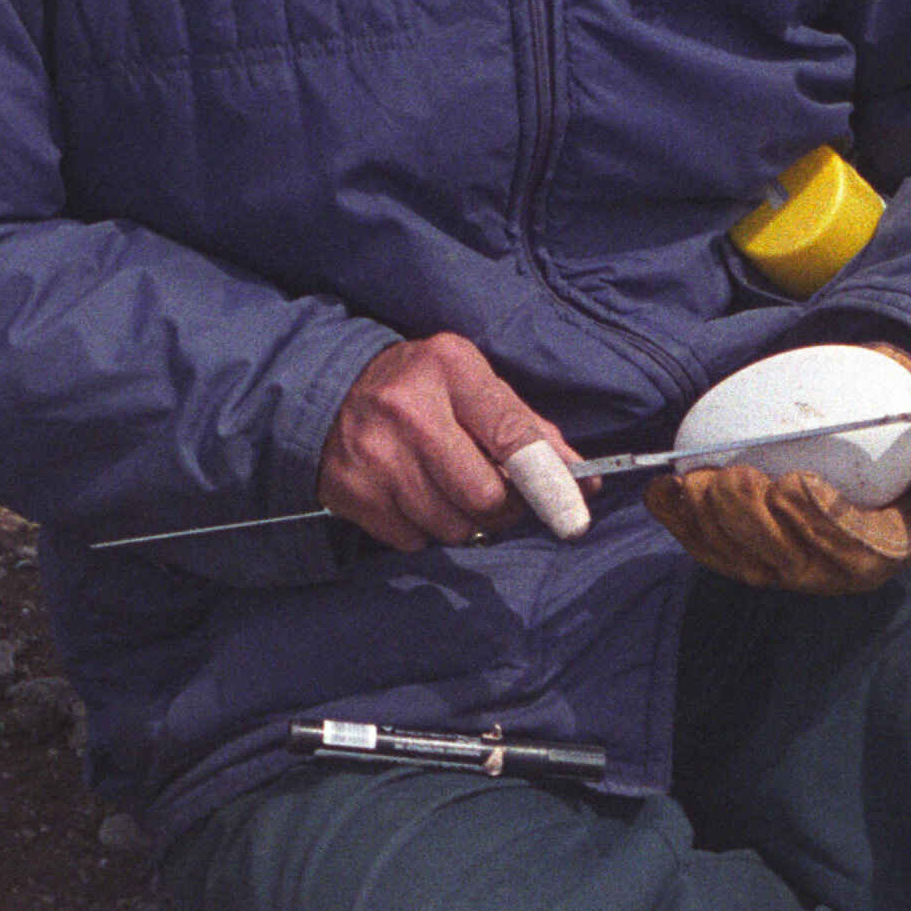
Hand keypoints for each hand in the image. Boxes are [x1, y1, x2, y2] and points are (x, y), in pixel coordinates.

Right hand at [320, 332, 571, 551]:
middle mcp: (409, 411)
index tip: (574, 514)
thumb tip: (582, 479)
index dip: (549, 481)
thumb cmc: (419, 388)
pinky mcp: (352, 493)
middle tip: (495, 495)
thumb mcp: (471, 384)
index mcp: (450, 369)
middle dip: (502, 508)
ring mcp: (376, 456)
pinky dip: (422, 529)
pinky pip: (413, 541)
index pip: (513, 436)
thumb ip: (526, 427)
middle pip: (485, 497)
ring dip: (463, 521)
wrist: (328, 391)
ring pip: (452, 527)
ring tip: (445, 487)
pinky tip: (410, 495)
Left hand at [647, 354, 910, 592]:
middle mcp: (843, 570)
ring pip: (747, 562)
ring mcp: (796, 568)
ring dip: (713, 526)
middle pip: (791, 561)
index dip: (821, 522)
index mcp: (893, 546)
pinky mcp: (758, 558)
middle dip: (752, 524)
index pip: (856, 548)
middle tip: (731, 478)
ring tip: (694, 482)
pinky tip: (665, 493)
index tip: (793, 483)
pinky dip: (685, 526)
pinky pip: (717, 553)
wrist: (881, 443)